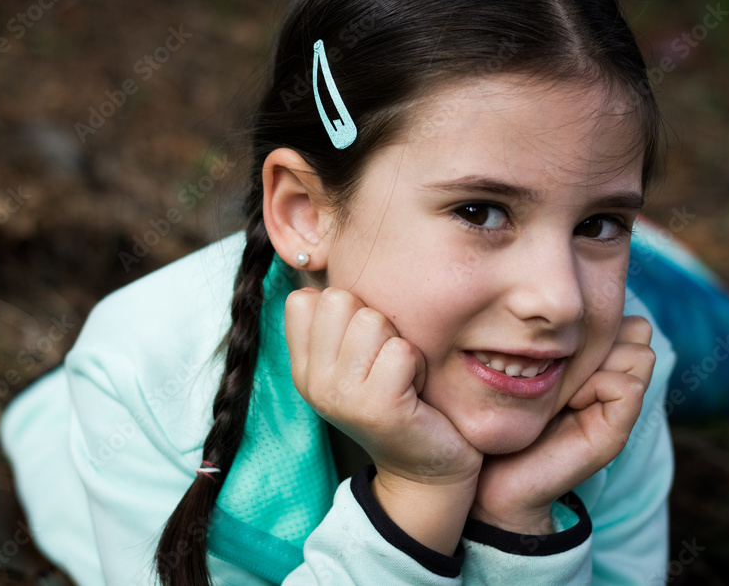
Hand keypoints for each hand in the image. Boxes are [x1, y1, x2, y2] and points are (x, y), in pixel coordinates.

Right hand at [285, 286, 482, 552]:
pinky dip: (418, 365)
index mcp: (304, 367)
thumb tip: (319, 259)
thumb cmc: (397, 399)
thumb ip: (337, 323)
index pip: (306, 298)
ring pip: (373, 320)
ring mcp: (341, 396)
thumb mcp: (354, 361)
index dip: (347, 309)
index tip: (363, 347)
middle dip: (375, 321)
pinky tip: (416, 391)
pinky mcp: (378, 407)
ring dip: (400, 343)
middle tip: (386, 361)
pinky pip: (402, 350)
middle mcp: (313, 382)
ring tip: (402, 376)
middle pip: (341, 298)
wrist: (425, 469)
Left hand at [470, 316, 655, 534]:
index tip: (548, 343)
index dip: (590, 319)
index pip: (624, 315)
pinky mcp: (615, 434)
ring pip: (640, 353)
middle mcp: (615, 381)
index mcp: (597, 362)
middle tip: (558, 364)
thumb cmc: (501, 412)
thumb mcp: (526, 363)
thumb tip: (566, 306)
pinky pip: (628, 387)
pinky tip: (566, 403)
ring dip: (597, 361)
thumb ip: (553, 336)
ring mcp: (620, 409)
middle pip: (638, 329)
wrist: (491, 476)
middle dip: (598, 336)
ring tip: (561, 385)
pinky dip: (596, 386)